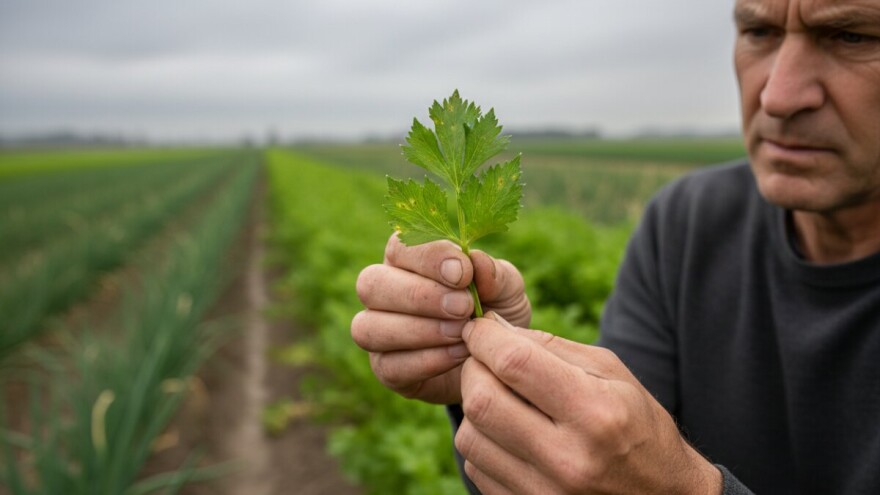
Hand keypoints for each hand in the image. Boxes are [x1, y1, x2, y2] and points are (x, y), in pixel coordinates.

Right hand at [352, 233, 530, 403]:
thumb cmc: (496, 313)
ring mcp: (378, 332)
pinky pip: (388, 366)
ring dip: (420, 330)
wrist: (498, 364)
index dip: (428, 258)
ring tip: (462, 334)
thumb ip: (494, 274)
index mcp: (407, 260)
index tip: (464, 274)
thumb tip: (475, 261)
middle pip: (371, 284)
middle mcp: (383, 292)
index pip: (399, 247)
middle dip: (419, 296)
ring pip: (369, 327)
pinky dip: (427, 361)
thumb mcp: (507, 290)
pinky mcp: (386, 369)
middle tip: (464, 307)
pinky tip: (460, 356)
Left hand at [455, 313, 721, 493]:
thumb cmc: (639, 427)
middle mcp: (568, 459)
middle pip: (482, 401)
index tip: (479, 328)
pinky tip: (506, 431)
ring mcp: (544, 494)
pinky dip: (482, 441)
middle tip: (482, 359)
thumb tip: (493, 326)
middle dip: (472, 369)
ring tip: (498, 396)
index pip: (514, 364)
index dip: (485, 338)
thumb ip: (550, 346)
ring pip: (470, 437)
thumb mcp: (612, 374)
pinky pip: (476, 468)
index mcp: (596, 414)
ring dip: (474, 407)